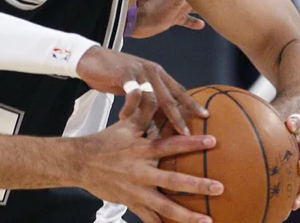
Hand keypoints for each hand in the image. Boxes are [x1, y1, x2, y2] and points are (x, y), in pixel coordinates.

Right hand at [77, 47, 208, 134]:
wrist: (90, 57)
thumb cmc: (113, 73)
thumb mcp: (135, 85)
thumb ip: (149, 97)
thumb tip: (161, 118)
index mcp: (158, 73)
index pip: (179, 90)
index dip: (192, 103)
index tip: (205, 115)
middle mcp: (152, 71)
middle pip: (170, 97)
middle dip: (179, 117)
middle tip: (186, 133)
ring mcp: (139, 71)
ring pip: (151, 99)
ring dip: (146, 119)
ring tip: (142, 133)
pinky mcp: (125, 74)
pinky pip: (133, 95)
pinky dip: (129, 109)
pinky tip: (123, 118)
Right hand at [79, 92, 221, 222]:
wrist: (79, 162)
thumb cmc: (104, 141)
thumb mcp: (124, 124)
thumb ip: (142, 111)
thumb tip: (151, 90)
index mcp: (142, 150)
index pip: (170, 145)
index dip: (191, 143)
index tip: (213, 141)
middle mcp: (141, 171)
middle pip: (172, 181)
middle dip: (197, 185)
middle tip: (220, 188)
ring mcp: (136, 190)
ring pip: (165, 206)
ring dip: (187, 216)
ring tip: (208, 221)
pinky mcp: (131, 202)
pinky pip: (149, 218)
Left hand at [131, 0, 204, 38]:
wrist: (134, 21)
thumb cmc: (152, 9)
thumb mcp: (175, 0)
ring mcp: (176, 7)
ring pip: (195, 5)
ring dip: (205, 7)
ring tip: (219, 8)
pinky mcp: (171, 19)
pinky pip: (186, 19)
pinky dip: (193, 21)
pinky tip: (201, 25)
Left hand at [285, 114, 299, 211]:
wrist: (284, 129)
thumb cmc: (287, 126)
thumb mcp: (291, 122)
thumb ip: (294, 122)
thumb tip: (290, 123)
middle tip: (298, 199)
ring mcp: (297, 170)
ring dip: (298, 197)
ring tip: (292, 207)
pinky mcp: (288, 174)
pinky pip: (289, 186)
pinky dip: (286, 195)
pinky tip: (278, 204)